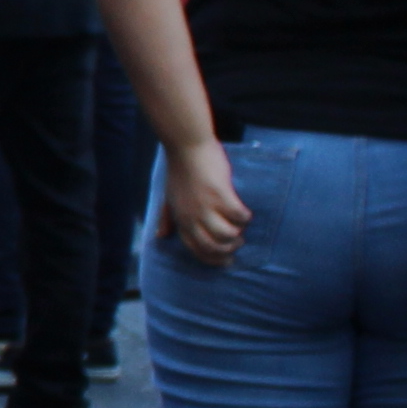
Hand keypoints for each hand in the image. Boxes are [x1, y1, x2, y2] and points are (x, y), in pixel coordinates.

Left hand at [159, 138, 248, 266]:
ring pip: (226, 235)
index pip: (196, 249)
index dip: (212, 259)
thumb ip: (167, 217)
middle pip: (212, 246)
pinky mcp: (220, 195)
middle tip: (238, 243)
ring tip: (242, 227)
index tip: (226, 261)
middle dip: (228, 250)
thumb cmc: (179, 170)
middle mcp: (191, 217)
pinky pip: (238, 216)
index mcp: (180, 219)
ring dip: (238, 235)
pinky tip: (246, 213)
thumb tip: (161, 235)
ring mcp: (206, 206)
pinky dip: (245, 218)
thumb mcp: (169, 197)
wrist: (186, 146)